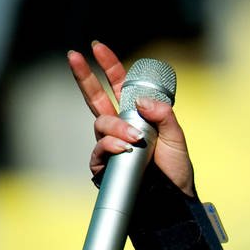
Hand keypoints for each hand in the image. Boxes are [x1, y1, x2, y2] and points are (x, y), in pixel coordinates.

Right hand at [67, 41, 195, 195]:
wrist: (173, 202)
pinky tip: (125, 147)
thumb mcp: (177, 138)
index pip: (120, 86)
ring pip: (101, 124)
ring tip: (136, 138)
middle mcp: (120, 127)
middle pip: (95, 97)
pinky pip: (100, 149)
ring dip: (117, 127)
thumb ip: (164, 115)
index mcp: (137, 116)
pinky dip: (112, 145)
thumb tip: (142, 101)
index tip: (97, 47)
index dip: (110, 66)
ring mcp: (111, 145)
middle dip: (84, 76)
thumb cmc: (175, 171)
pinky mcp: (105, 165)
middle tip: (73, 55)